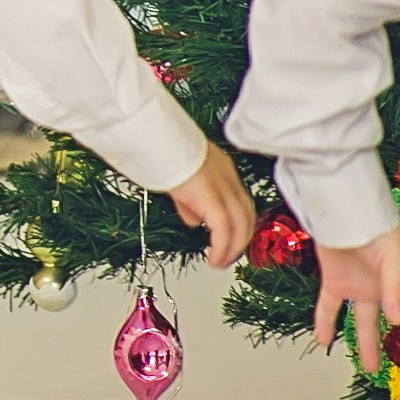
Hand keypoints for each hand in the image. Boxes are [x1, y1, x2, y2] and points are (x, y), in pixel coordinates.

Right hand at [166, 145, 254, 267]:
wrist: (153, 137)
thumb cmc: (158, 149)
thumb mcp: (178, 177)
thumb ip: (190, 200)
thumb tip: (195, 219)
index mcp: (221, 167)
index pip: (239, 200)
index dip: (238, 222)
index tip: (230, 238)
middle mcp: (228, 176)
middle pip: (246, 215)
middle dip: (239, 240)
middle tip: (228, 256)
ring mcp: (223, 186)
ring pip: (241, 225)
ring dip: (233, 248)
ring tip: (220, 262)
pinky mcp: (211, 198)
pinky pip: (224, 230)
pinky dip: (222, 248)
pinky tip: (214, 259)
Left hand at [314, 228, 399, 371]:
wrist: (337, 211)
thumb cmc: (371, 225)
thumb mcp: (394, 256)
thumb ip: (396, 289)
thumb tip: (397, 320)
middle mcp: (388, 283)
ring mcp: (362, 284)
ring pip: (365, 320)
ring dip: (367, 343)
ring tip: (371, 367)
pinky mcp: (336, 281)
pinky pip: (328, 307)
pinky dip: (324, 323)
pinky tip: (322, 340)